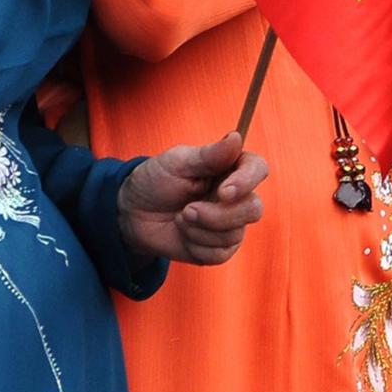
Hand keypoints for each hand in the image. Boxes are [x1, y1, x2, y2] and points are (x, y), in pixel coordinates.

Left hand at [116, 132, 270, 265]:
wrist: (133, 214)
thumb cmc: (156, 181)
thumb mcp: (177, 162)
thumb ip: (209, 154)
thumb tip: (236, 137)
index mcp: (231, 169)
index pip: (258, 170)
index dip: (246, 182)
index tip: (223, 192)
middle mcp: (237, 196)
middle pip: (253, 209)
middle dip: (218, 216)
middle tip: (186, 211)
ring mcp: (231, 224)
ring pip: (234, 235)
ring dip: (199, 231)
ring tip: (180, 219)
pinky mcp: (219, 248)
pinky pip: (220, 253)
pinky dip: (196, 246)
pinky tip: (183, 234)